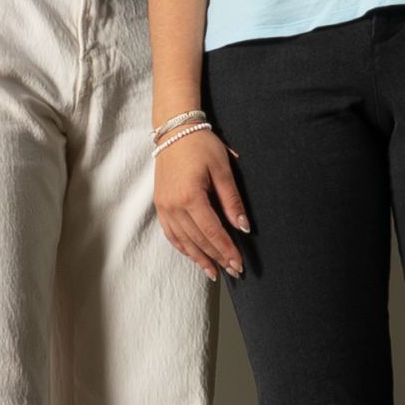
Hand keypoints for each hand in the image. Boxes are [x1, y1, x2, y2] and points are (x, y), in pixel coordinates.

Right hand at [155, 127, 250, 279]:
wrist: (174, 131)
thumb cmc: (201, 146)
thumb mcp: (223, 169)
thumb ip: (232, 201)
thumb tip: (244, 227)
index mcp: (191, 197)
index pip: (213, 232)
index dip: (226, 250)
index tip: (239, 264)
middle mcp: (174, 206)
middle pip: (199, 240)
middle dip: (217, 258)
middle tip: (234, 271)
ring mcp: (164, 208)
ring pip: (184, 241)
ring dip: (200, 258)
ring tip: (214, 272)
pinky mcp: (160, 206)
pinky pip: (171, 234)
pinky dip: (183, 247)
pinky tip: (194, 256)